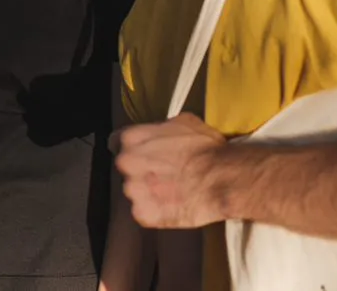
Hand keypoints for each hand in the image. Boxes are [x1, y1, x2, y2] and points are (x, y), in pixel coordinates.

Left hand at [114, 113, 228, 229]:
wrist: (221, 178)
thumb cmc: (205, 147)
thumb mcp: (182, 123)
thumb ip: (160, 129)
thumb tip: (158, 133)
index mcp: (130, 138)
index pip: (115, 142)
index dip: (132, 148)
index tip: (142, 153)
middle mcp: (126, 163)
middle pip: (126, 168)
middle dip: (140, 170)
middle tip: (162, 173)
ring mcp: (132, 190)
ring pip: (135, 191)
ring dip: (147, 192)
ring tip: (170, 192)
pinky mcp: (143, 214)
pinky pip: (144, 212)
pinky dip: (155, 211)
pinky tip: (171, 206)